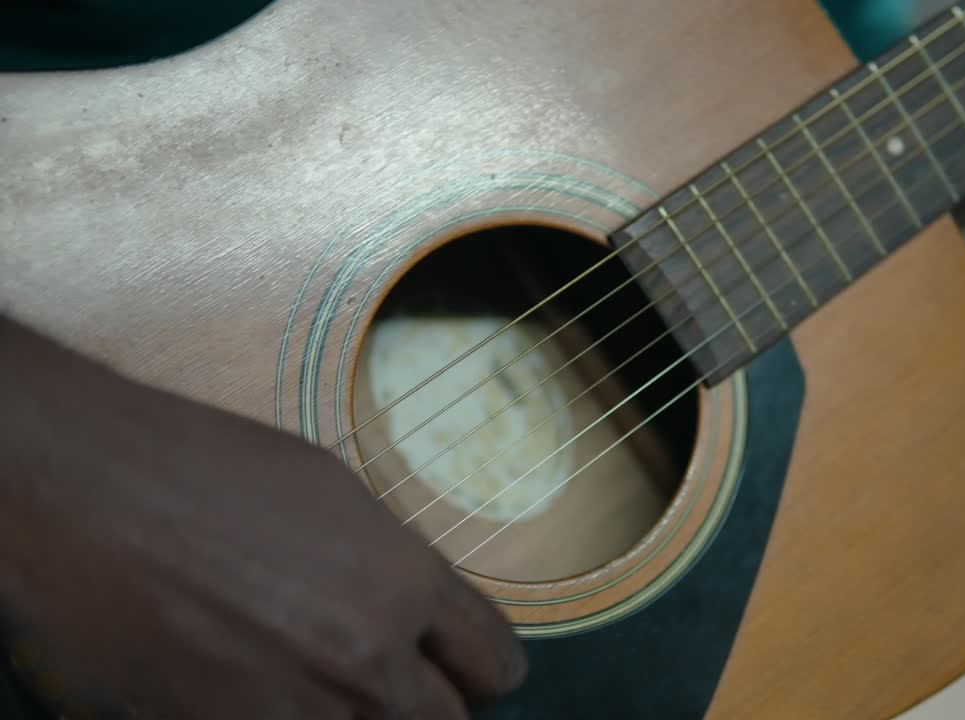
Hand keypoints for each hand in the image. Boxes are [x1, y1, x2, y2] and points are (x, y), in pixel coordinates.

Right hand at [0, 317, 525, 718]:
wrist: (94, 498)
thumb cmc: (207, 471)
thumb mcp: (333, 494)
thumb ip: (390, 564)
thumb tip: (413, 605)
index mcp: (405, 582)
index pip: (493, 656)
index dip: (489, 666)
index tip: (479, 670)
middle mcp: (368, 656)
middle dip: (432, 700)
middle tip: (405, 681)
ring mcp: (301, 708)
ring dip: (356, 715)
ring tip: (316, 675)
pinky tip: (258, 685)